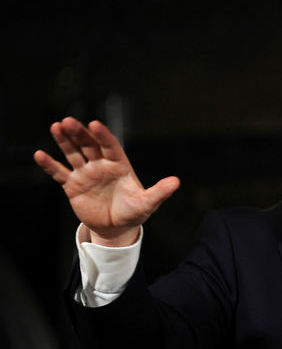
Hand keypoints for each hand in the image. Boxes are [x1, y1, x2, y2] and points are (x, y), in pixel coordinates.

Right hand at [33, 117, 179, 245]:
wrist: (117, 228)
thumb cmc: (134, 212)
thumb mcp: (147, 203)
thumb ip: (160, 192)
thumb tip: (176, 182)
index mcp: (119, 165)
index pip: (110, 146)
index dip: (103, 136)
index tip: (95, 124)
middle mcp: (101, 165)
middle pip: (89, 145)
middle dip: (79, 133)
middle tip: (68, 121)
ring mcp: (86, 173)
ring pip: (73, 153)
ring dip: (64, 141)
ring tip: (56, 127)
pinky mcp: (73, 185)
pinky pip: (60, 173)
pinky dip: (50, 165)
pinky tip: (39, 155)